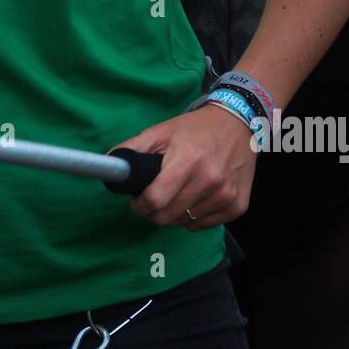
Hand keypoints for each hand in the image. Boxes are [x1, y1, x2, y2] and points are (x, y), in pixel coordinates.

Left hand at [114, 105, 257, 228]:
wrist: (237, 124)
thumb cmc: (195, 129)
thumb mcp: (161, 132)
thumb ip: (133, 149)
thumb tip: (111, 167)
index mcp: (187, 161)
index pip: (156, 199)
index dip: (140, 205)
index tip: (137, 201)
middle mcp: (209, 181)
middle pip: (168, 217)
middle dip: (153, 212)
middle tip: (154, 198)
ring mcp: (226, 195)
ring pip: (184, 222)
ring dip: (174, 213)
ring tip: (177, 193)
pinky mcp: (237, 206)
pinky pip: (203, 225)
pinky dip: (194, 216)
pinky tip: (196, 197)